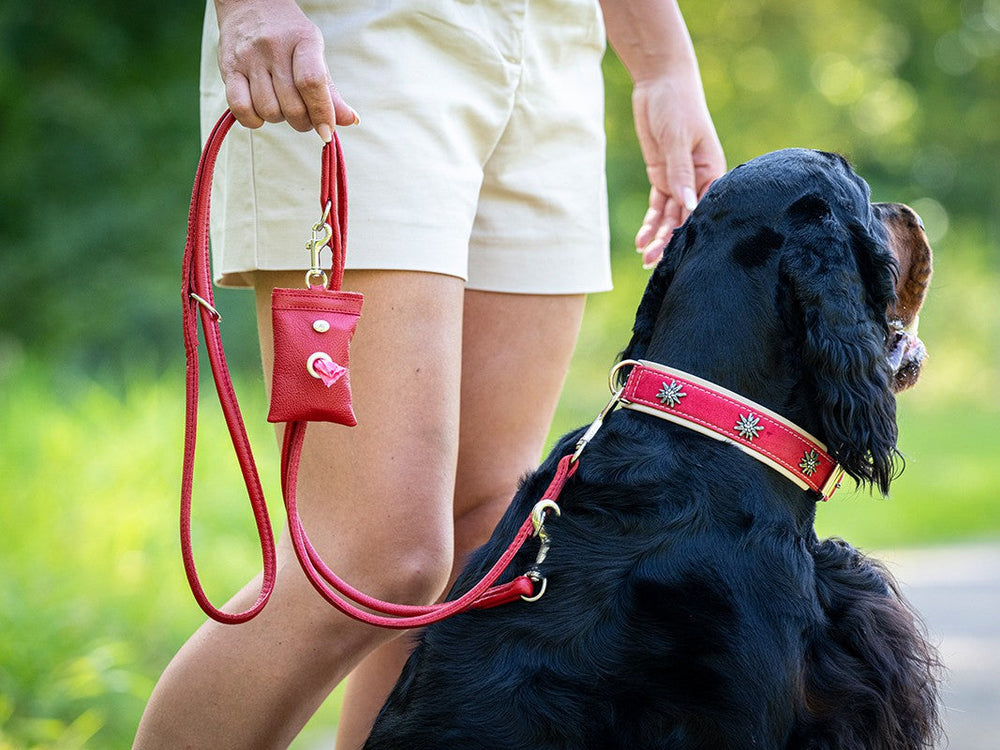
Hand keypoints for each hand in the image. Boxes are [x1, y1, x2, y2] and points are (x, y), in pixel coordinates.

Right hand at [214, 0, 357, 140]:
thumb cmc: (289, 35)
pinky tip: (260, 112)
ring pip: (268, 111)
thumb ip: (330, 90)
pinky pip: (240, 108)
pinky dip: (253, 120)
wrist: (249, 3)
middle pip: (292, 105)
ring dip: (279, 119)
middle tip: (304, 115)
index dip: (322, 112)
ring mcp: (248, 57)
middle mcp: (273, 47)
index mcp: (303, 40)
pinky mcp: (228, 68)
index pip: (312, 82)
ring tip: (281, 104)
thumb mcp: (314, 53)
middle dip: (303, 121)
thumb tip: (351, 120)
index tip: (327, 132)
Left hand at [631, 71, 724, 266]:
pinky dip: (651, 222)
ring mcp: (679, 180)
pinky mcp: (663, 176)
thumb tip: (688, 206)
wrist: (660, 82)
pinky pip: (658, 206)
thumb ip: (681, 172)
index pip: (704, 207)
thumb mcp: (678, 138)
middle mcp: (698, 180)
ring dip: (659, 237)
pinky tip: (641, 240)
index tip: (682, 252)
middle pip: (686, 216)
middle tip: (655, 263)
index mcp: (712, 171)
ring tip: (646, 259)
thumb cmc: (677, 104)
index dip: (692, 229)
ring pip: (671, 216)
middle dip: (671, 240)